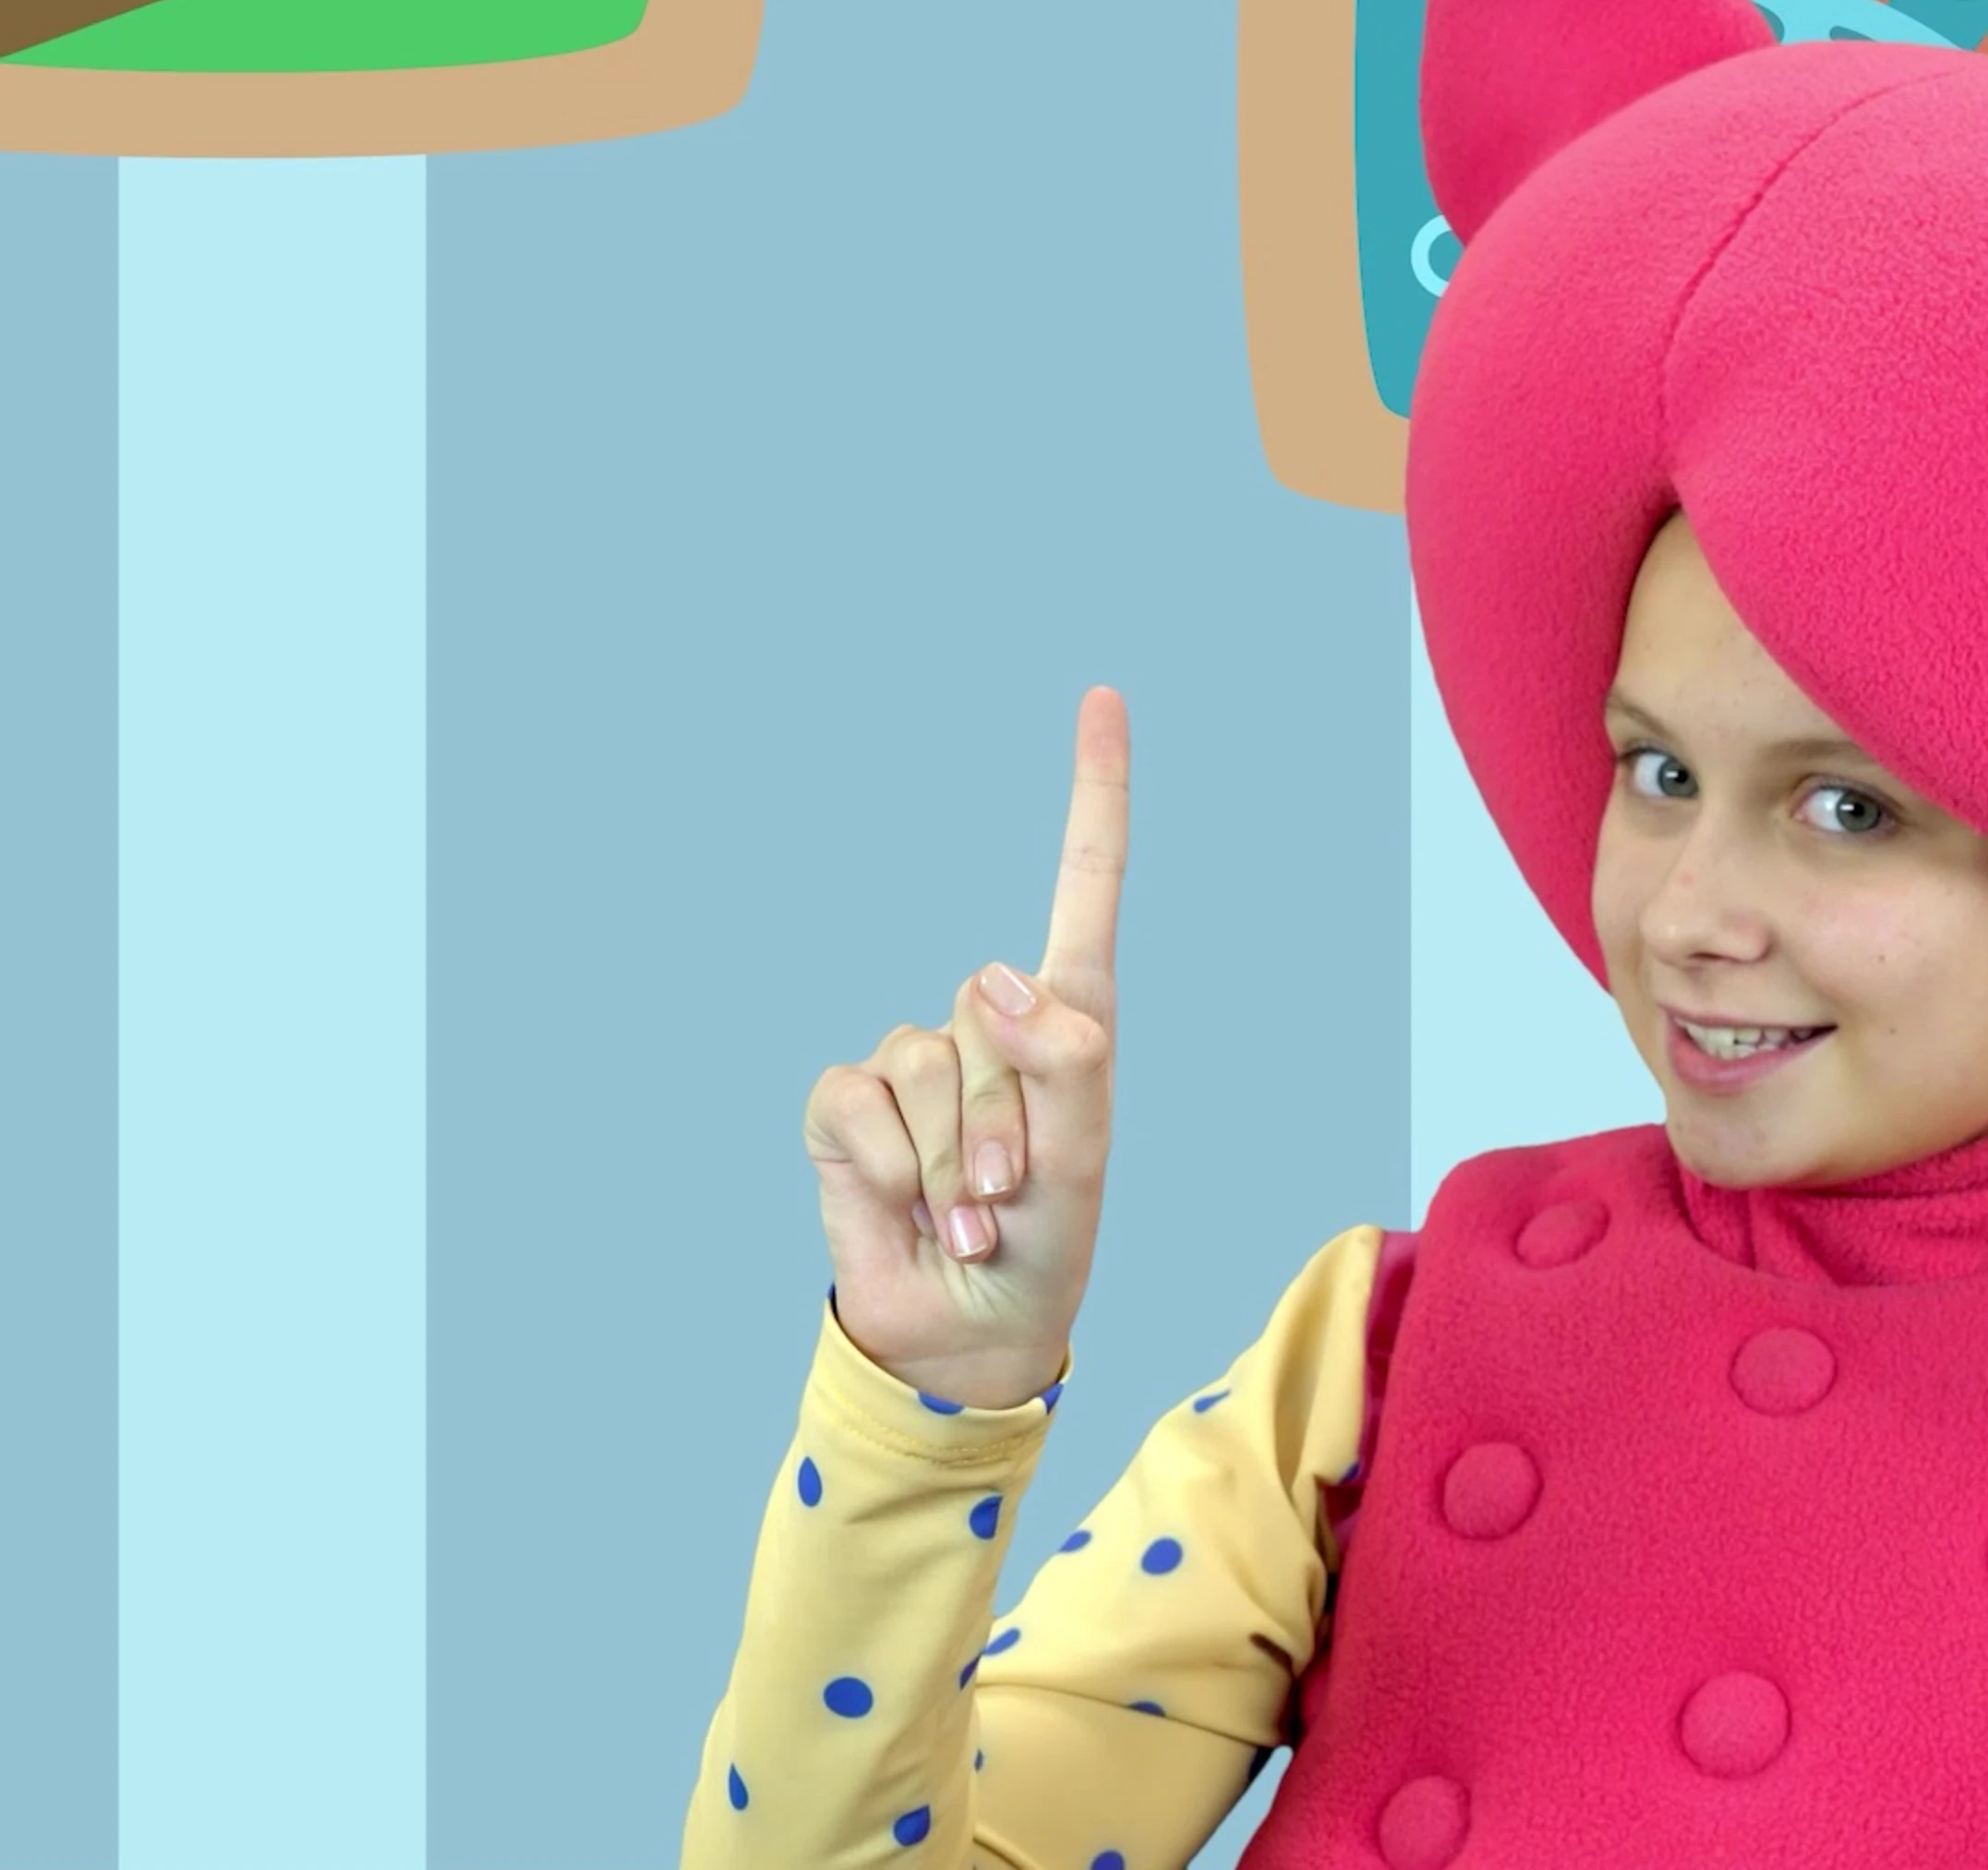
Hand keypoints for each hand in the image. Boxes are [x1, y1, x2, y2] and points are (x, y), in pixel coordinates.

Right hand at [803, 687, 1126, 1409]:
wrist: (970, 1327)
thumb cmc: (1045, 1241)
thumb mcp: (1082, 1156)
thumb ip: (1063, 1060)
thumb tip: (991, 979)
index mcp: (1065, 1019)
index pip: (1083, 887)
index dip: (1094, 793)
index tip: (1103, 697)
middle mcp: (984, 1023)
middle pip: (994, 1013)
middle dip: (1014, 1118)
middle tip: (1017, 1195)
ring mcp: (910, 1059)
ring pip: (931, 1063)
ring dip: (959, 1158)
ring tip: (973, 1214)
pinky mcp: (846, 1104)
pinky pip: (862, 1103)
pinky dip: (896, 1169)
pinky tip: (911, 1208)